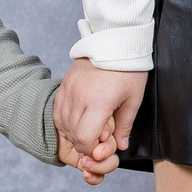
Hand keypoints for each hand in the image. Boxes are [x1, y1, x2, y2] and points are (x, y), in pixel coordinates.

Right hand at [53, 59, 145, 186]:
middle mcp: (79, 97)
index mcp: (98, 102)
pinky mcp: (65, 84)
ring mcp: (69, 90)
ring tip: (86, 133)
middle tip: (95, 144)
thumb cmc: (128, 69)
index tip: (99, 149)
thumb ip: (125, 125)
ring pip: (62, 122)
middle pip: (72, 133)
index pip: (85, 137)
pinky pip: (58, 109)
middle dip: (83, 144)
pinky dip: (64, 121)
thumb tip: (121, 145)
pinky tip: (74, 123)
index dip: (91, 149)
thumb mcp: (134, 99)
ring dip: (73, 133)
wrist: (115, 41)